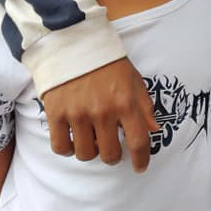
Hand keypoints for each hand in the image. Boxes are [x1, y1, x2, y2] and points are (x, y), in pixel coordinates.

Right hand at [41, 57, 158, 172]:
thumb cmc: (108, 62)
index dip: (141, 159)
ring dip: (91, 151)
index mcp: (126, 103)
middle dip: (113, 156)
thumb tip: (154, 130)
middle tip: (111, 148)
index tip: (140, 166)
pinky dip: (68, 148)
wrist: (74, 44)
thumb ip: (144, 107)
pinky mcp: (56, 114)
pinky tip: (73, 138)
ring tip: (91, 139)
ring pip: (85, 154)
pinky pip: (61, 147)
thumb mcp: (134, 80)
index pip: (139, 141)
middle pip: (110, 154)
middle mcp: (103, 111)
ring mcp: (78, 114)